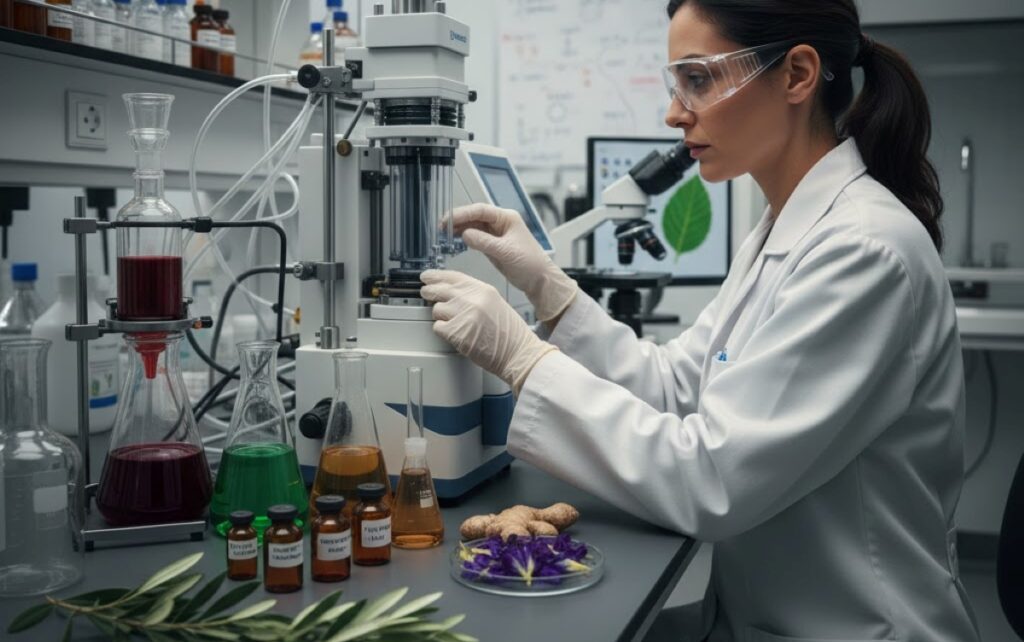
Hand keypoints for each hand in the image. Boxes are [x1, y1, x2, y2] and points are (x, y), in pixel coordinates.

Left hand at [420, 270, 557, 393]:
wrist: (517, 352)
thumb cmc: (509, 332)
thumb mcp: (494, 303)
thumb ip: (473, 295)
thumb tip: (451, 292)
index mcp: (482, 289)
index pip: (452, 276)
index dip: (436, 276)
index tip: (427, 277)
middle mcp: (471, 299)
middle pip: (438, 290)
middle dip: (429, 292)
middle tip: (426, 294)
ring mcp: (462, 315)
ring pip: (436, 310)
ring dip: (441, 316)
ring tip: (455, 323)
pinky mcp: (455, 332)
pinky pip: (437, 327)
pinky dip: (443, 331)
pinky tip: (455, 334)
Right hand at [451, 204, 577, 321]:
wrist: (539, 279)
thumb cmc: (530, 263)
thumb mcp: (505, 252)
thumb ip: (484, 242)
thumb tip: (464, 234)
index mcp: (506, 218)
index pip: (480, 210)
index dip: (462, 214)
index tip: (448, 220)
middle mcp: (500, 222)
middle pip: (474, 216)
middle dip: (457, 220)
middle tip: (441, 227)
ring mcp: (496, 233)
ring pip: (473, 226)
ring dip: (459, 229)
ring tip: (444, 234)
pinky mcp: (492, 244)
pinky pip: (475, 237)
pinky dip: (464, 238)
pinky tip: (454, 240)